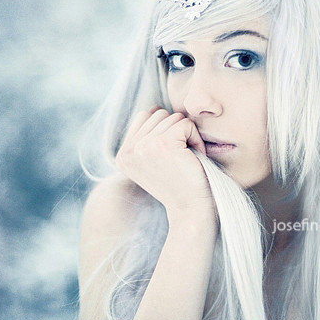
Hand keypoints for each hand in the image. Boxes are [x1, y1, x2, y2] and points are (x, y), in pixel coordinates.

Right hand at [115, 105, 215, 223]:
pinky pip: (186, 124)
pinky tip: (194, 159)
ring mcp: (143, 146)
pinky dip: (196, 139)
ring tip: (187, 160)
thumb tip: (153, 108)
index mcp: (123, 156)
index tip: (172, 157)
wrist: (192, 211)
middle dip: (177, 132)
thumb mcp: (156, 162)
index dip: (166, 131)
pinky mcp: (162, 143)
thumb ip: (148, 137)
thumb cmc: (181, 186)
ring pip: (173, 117)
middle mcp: (128, 151)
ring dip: (188, 136)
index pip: (144, 117)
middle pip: (159, 114)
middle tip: (182, 159)